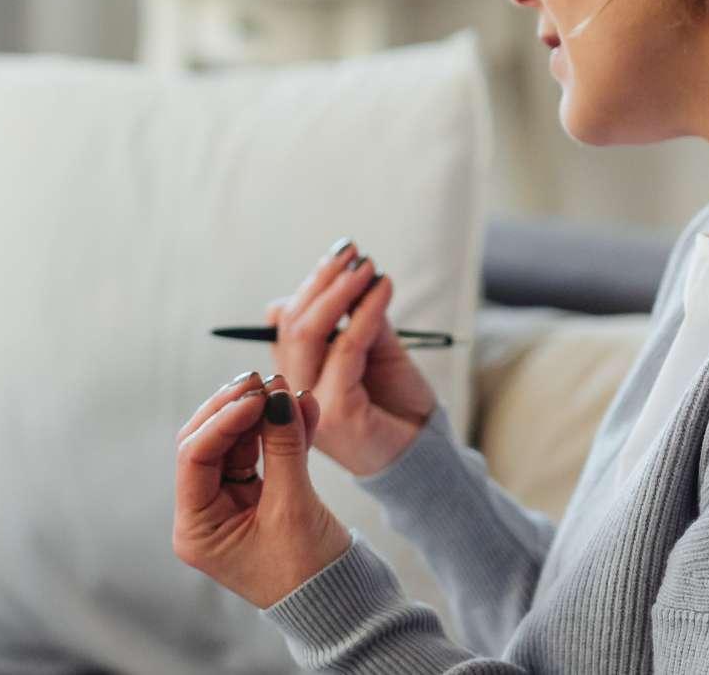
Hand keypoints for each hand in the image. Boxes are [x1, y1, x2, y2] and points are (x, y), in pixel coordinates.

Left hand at [173, 372, 352, 608]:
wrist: (343, 606)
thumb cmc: (311, 574)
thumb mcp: (294, 507)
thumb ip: (283, 448)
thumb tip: (278, 395)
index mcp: (196, 528)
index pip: (194, 457)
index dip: (223, 420)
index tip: (255, 395)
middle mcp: (204, 514)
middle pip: (208, 444)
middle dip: (236, 410)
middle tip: (264, 379)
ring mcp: (230, 504)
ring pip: (236, 444)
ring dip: (262, 415)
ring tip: (288, 387)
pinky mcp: (257, 498)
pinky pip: (262, 455)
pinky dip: (280, 432)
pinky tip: (302, 407)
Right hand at [266, 240, 436, 475]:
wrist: (422, 456)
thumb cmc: (397, 404)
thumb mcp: (374, 351)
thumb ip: (355, 320)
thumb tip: (344, 277)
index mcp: (295, 374)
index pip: (286, 321)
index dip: (310, 284)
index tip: (341, 255)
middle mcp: (292, 391)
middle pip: (291, 323)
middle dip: (322, 280)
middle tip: (353, 252)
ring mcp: (308, 404)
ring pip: (307, 332)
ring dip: (340, 290)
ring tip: (368, 266)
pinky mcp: (335, 411)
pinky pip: (345, 349)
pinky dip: (364, 313)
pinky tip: (383, 290)